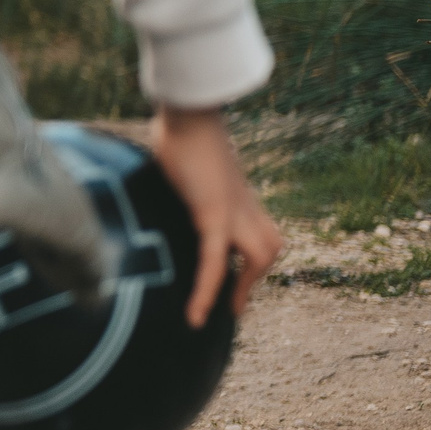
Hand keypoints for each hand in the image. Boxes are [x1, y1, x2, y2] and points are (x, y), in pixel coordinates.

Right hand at [149, 105, 282, 325]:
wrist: (188, 112)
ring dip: (243, 286)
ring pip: (260, 256)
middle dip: (255, 275)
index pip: (257, 228)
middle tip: (236, 305)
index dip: (251, 254)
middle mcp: (242, 203)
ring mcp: (233, 211)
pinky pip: (214, 262)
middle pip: (270, 244)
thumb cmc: (179, 123)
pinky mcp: (214, 216)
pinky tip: (195, 317)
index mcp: (235, 190)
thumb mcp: (180, 149)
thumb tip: (160, 150)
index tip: (236, 274)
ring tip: (220, 311)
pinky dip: (207, 292)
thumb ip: (177, 161)